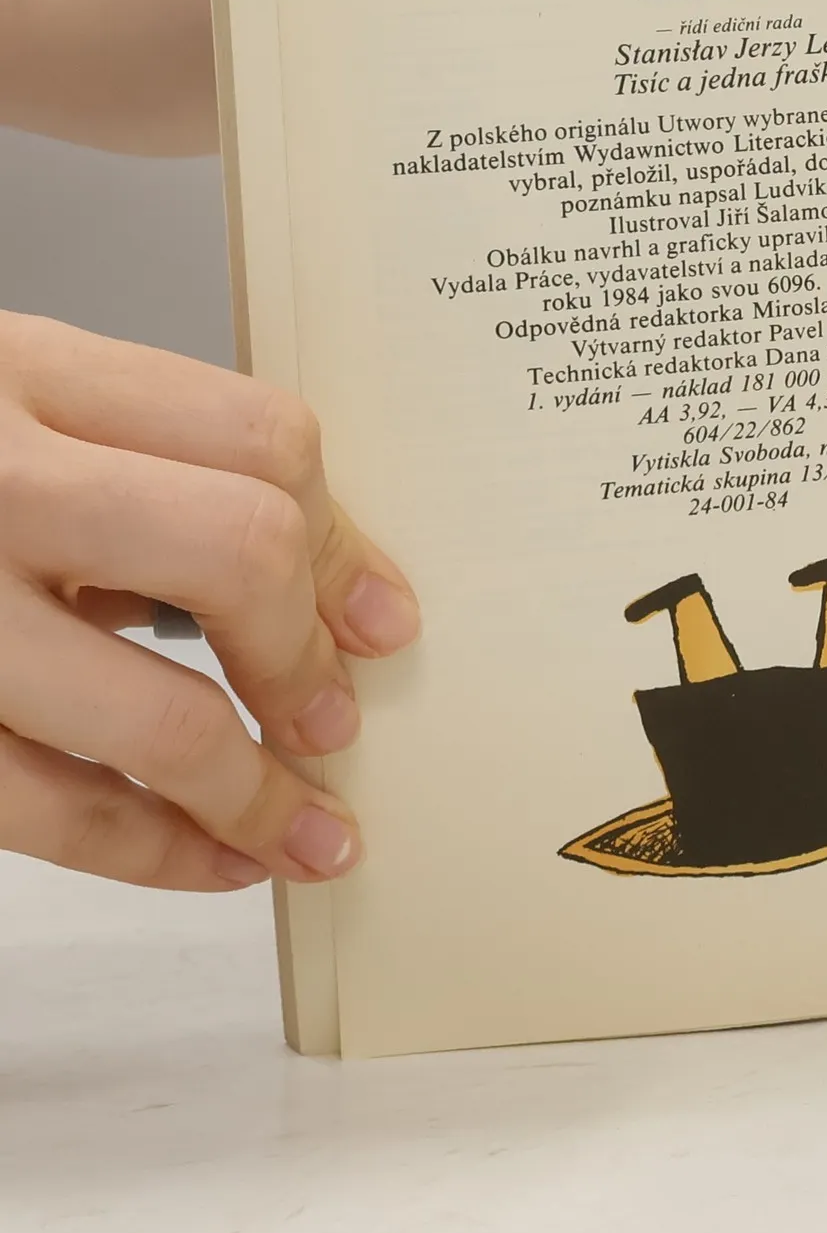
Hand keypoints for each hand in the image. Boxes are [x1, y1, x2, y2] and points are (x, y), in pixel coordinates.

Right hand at [0, 312, 418, 888]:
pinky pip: (42, 807)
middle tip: (334, 718)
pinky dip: (151, 850)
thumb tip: (327, 588)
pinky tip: (212, 862)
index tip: (383, 620)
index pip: (259, 437)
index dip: (346, 542)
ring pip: (152, 710)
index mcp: (21, 370)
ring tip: (308, 833)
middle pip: (239, 549)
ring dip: (252, 794)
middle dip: (304, 654)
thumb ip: (132, 469)